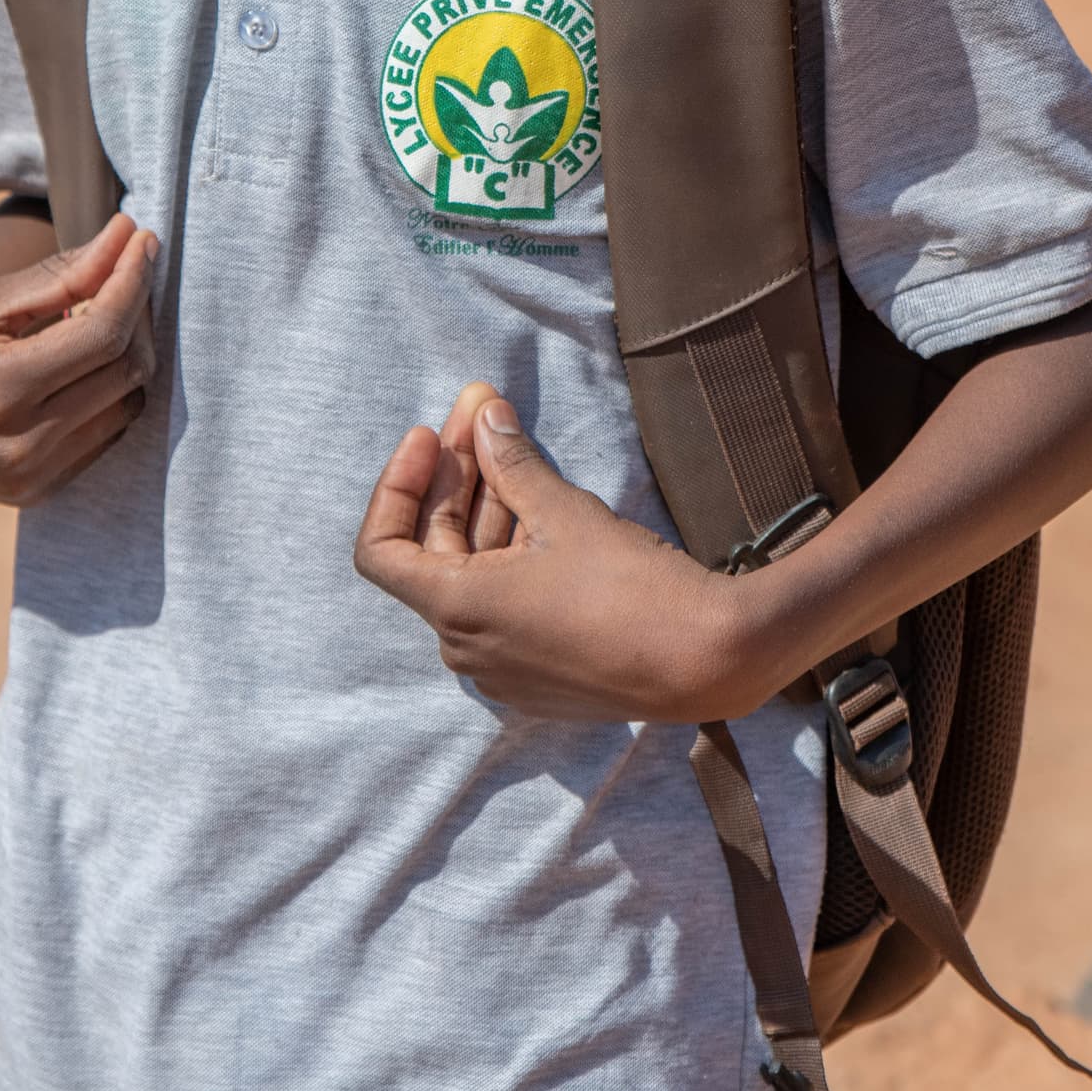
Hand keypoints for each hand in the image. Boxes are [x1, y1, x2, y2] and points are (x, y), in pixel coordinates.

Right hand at [0, 214, 158, 504]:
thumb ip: (57, 277)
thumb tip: (123, 237)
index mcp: (2, 389)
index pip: (104, 331)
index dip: (132, 279)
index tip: (142, 238)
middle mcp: (24, 444)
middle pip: (125, 368)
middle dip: (137, 310)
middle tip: (125, 268)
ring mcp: (33, 476)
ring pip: (127, 405)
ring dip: (128, 353)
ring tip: (100, 313)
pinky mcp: (38, 492)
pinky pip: (106, 436)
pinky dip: (109, 393)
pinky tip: (82, 362)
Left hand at [353, 390, 773, 725]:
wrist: (711, 660)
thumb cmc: (632, 589)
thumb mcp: (563, 513)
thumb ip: (511, 463)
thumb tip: (483, 417)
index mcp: (457, 611)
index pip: (381, 550)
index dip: (397, 485)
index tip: (429, 438)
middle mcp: (467, 648)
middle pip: (434, 552)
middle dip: (456, 478)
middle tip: (482, 415)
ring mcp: (504, 667)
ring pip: (474, 576)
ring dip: (487, 509)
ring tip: (511, 444)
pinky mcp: (542, 675)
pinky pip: (504, 605)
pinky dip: (509, 553)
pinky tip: (536, 504)